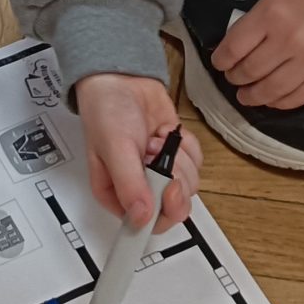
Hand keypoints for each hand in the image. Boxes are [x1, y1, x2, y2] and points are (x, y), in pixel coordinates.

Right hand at [72, 74, 201, 232]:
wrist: (121, 78)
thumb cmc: (107, 110)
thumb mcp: (114, 148)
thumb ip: (129, 185)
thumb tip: (142, 217)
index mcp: (117, 196)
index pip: (147, 225)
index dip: (163, 211)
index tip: (168, 187)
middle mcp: (139, 189)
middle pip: (174, 207)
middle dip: (173, 178)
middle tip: (157, 155)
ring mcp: (160, 173)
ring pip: (189, 185)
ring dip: (178, 159)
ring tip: (155, 141)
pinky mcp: (175, 157)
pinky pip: (196, 164)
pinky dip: (187, 147)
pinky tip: (167, 135)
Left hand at [209, 0, 303, 110]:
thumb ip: (254, 23)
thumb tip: (233, 51)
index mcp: (271, 15)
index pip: (233, 48)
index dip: (221, 61)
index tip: (220, 63)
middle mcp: (289, 40)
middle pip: (250, 71)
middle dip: (235, 79)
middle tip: (234, 79)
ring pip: (272, 90)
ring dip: (253, 96)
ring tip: (247, 96)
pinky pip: (299, 98)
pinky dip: (280, 103)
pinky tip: (272, 99)